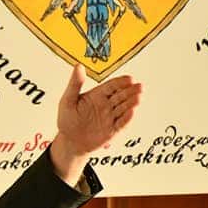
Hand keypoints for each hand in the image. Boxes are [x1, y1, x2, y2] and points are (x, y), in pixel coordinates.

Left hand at [50, 64, 141, 184]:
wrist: (69, 141)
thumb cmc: (67, 120)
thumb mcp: (68, 100)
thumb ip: (75, 83)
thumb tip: (78, 66)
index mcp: (97, 95)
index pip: (112, 86)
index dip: (121, 82)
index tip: (130, 79)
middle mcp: (107, 105)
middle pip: (121, 95)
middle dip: (131, 91)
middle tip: (139, 86)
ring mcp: (111, 117)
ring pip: (124, 108)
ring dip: (132, 103)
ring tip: (138, 98)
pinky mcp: (113, 130)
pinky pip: (121, 124)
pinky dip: (127, 118)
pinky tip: (132, 112)